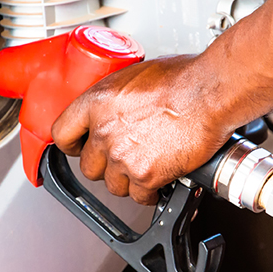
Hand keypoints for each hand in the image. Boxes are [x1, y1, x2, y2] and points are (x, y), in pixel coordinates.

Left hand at [52, 54, 233, 204]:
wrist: (210, 92)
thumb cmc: (182, 78)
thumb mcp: (134, 75)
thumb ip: (115, 98)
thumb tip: (114, 107)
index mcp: (96, 102)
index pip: (62, 133)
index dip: (71, 144)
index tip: (78, 147)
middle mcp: (104, 131)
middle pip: (88, 166)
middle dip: (104, 165)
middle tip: (121, 158)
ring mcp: (122, 156)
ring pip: (112, 185)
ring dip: (127, 180)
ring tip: (144, 166)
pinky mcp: (145, 175)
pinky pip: (139, 196)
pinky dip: (149, 193)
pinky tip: (158, 180)